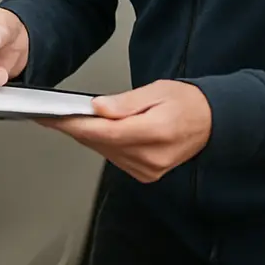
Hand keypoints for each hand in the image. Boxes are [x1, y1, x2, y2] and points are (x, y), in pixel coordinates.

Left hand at [36, 79, 211, 182]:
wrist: (211, 123)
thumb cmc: (187, 103)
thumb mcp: (157, 90)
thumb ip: (125, 102)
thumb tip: (98, 108)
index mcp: (157, 132)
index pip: (106, 132)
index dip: (76, 124)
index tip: (54, 117)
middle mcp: (152, 156)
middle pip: (101, 143)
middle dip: (75, 128)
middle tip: (53, 115)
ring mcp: (148, 169)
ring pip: (104, 151)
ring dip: (88, 136)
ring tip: (73, 119)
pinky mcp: (145, 174)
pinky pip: (114, 158)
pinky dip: (102, 144)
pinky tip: (97, 131)